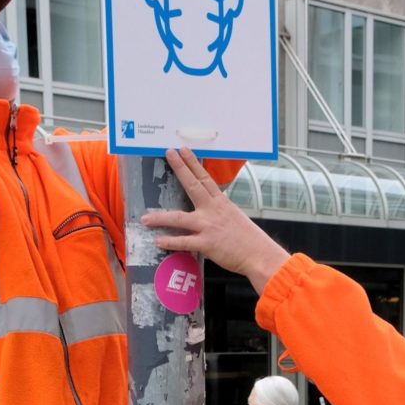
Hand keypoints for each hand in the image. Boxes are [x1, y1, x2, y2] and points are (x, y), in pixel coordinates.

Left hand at [141, 149, 289, 292]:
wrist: (259, 254)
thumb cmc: (248, 238)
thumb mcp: (233, 217)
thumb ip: (218, 210)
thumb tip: (207, 207)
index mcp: (220, 202)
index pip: (204, 178)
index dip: (192, 163)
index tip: (183, 150)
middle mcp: (213, 210)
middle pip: (192, 185)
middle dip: (179, 169)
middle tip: (168, 154)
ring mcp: (208, 226)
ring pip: (179, 218)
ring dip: (160, 218)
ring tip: (145, 218)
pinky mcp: (206, 243)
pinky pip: (184, 241)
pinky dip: (170, 242)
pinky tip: (158, 241)